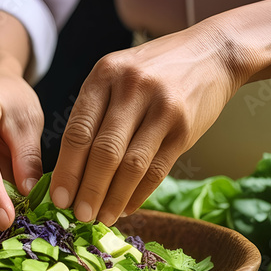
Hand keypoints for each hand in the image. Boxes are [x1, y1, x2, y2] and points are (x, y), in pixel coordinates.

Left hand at [50, 22, 249, 224]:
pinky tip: (127, 207)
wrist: (212, 53)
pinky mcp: (185, 127)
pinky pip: (157, 170)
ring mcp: (162, 108)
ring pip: (130, 166)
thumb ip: (95, 111)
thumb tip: (70, 168)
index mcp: (105, 74)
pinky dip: (139, 194)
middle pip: (103, 152)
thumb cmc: (154, 69)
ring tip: (102, 217)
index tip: (58, 197)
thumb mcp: (118, 74)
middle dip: (88, 190)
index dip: (66, 170)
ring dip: (113, 198)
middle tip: (78, 215)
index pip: (78, 131)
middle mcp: (131, 89)